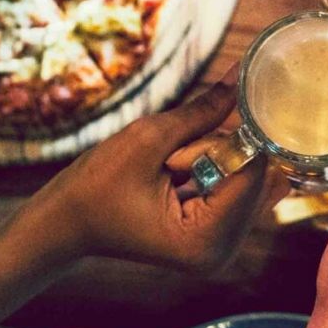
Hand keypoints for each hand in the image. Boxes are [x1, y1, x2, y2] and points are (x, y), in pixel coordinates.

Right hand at [0, 85, 267, 323]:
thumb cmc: (95, 186)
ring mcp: (223, 245)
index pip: (252, 174)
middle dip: (219, 154)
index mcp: (204, 241)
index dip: (225, 144)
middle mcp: (223, 252)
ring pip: (252, 178)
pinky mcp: (219, 234)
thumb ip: (203, 111)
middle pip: (259, 177)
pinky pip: (240, 186)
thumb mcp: (148, 140)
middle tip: (168, 163)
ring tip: (168, 172)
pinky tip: (178, 175)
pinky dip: (215, 168)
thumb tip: (242, 75)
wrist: (67, 222)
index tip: (179, 147)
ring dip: (214, 160)